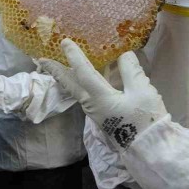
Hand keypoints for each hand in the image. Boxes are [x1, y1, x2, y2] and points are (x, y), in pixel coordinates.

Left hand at [39, 39, 167, 149]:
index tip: (64, 42)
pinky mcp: (103, 114)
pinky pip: (87, 94)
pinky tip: (90, 76)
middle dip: (56, 71)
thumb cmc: (144, 119)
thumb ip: (131, 71)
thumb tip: (124, 55)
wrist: (148, 147)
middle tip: (40, 60)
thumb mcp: (142, 91)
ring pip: (77, 90)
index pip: (83, 72)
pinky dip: (82, 82)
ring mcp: (97, 111)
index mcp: (100, 98)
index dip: (74, 56)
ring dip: (67, 76)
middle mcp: (93, 104)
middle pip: (71, 85)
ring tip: (60, 65)